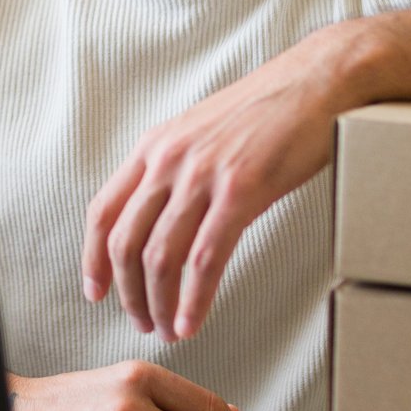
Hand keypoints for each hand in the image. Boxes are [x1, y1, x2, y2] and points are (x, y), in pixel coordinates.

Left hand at [83, 27, 359, 341]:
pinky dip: (195, 299)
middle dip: (128, 294)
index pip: (103, 211)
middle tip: (142, 322)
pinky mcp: (241, 189)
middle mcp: (169, 159)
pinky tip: (194, 321)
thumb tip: (166, 218)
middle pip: (126, 242)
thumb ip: (178, 170)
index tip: (96, 292)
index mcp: (155, 146)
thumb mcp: (203, 133)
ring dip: (160, 304)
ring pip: (161, 257)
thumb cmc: (269, 110)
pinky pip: (205, 258)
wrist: (317, 81)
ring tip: (170, 329)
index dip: (92, 259)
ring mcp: (203, 173)